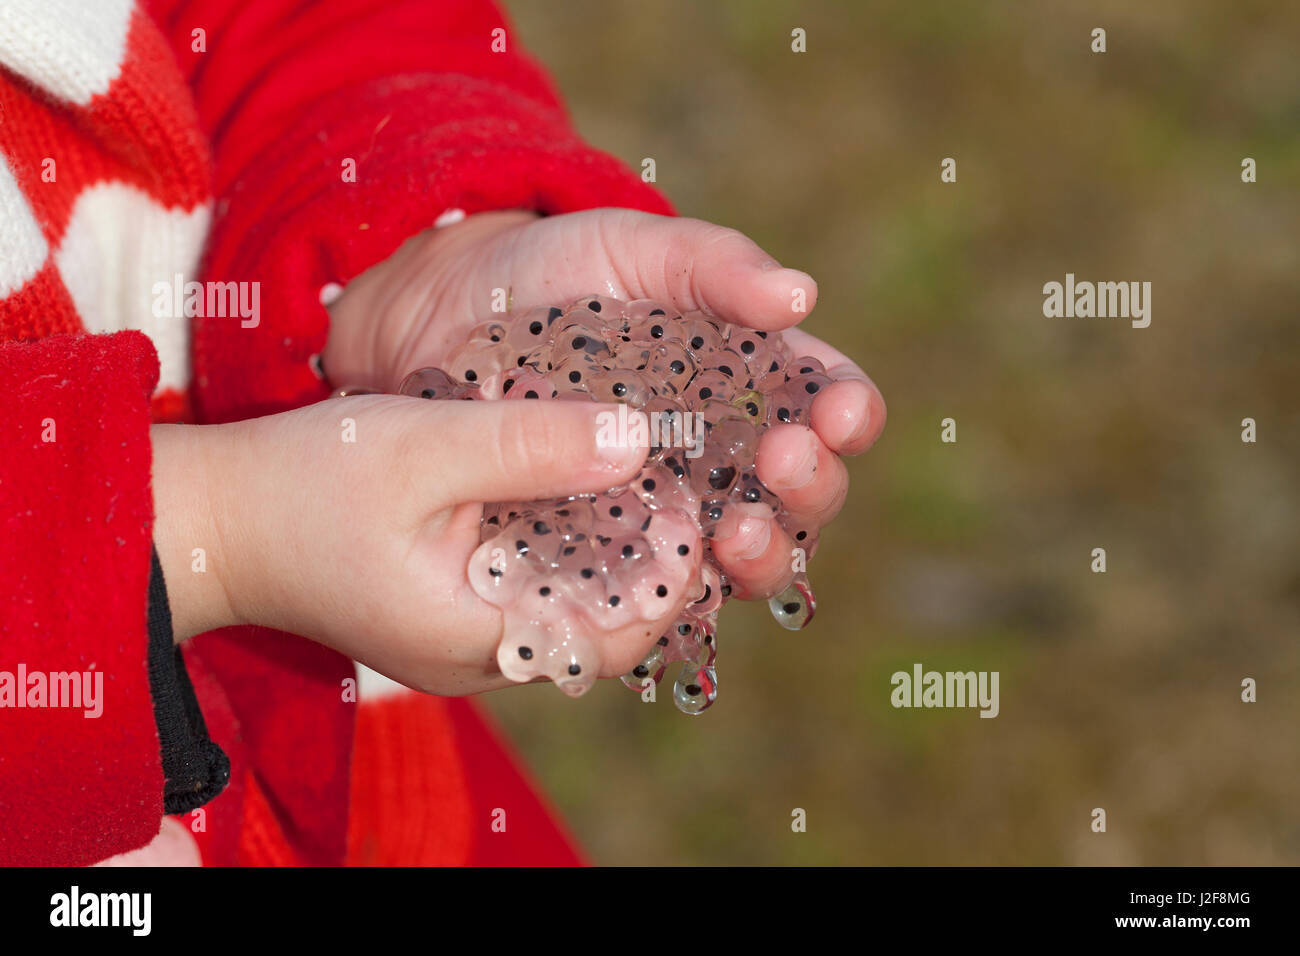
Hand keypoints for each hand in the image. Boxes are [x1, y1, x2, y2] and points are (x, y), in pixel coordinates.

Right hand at [151, 397, 661, 694]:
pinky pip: (538, 580)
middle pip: (608, 620)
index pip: (618, 635)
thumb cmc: (302, 485)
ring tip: (653, 471)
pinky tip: (589, 478)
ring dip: (617, 543)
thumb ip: (529, 445)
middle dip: (653, 557)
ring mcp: (472, 635)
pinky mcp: (460, 605)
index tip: (694, 499)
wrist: (212, 518)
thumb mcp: (421, 448)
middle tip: (688, 479)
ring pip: (577, 600)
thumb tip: (640, 438)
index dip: (670, 572)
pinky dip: (570, 535)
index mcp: (481, 640)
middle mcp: (486, 655)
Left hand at [323, 209, 886, 599]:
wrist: (440, 324)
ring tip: (735, 533)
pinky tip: (669, 580)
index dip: (847, 412)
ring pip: (748, 558)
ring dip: (762, 554)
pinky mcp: (614, 554)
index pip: (827, 402)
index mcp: (749, 377)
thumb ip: (710, 264)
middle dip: (810, 486)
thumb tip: (800, 297)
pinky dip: (679, 595)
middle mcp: (726, 455)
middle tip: (782, 463)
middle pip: (803, 493)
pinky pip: (664, 592)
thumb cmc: (547, 276)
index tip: (839, 413)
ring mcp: (672, 511)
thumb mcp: (629, 251)